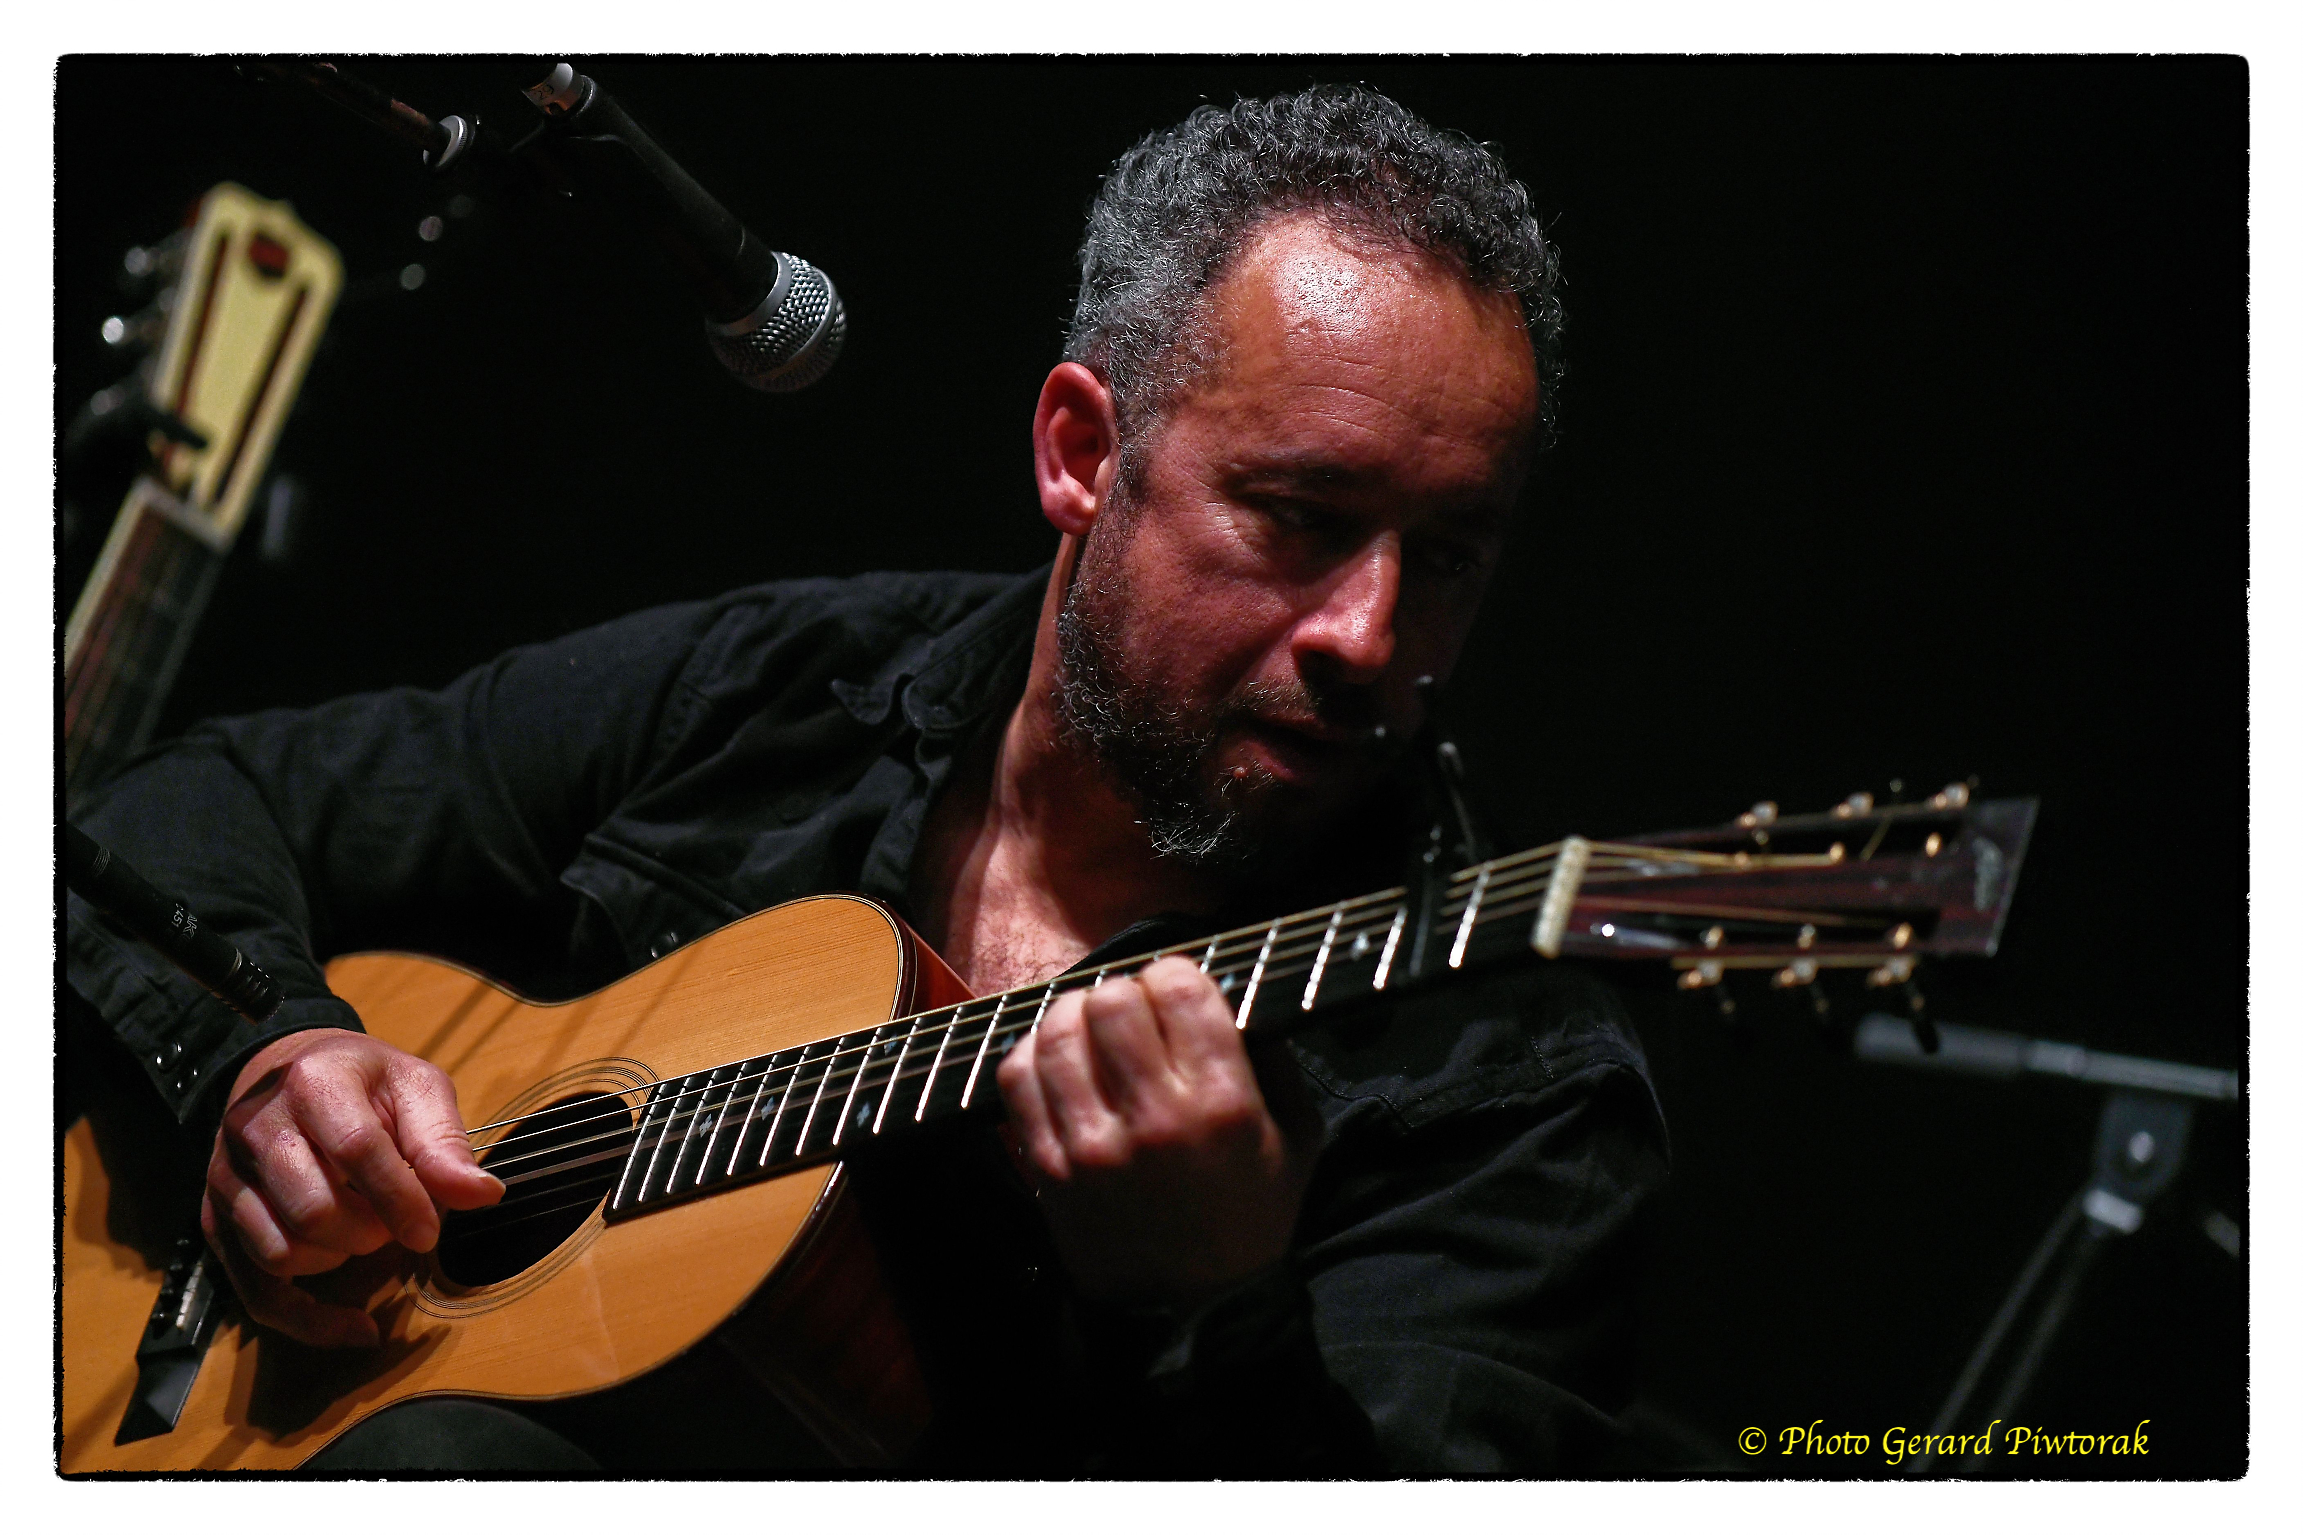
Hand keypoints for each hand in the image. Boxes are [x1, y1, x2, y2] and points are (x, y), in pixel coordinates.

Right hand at [201, 1028, 501, 1347]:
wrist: (288, 1069)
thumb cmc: (364, 1082)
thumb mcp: (415, 1088)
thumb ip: (444, 1142)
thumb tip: (484, 1195)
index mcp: (314, 1083)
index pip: (355, 1149)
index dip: (400, 1198)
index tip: (430, 1232)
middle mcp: (255, 1128)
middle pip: (312, 1210)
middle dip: (369, 1232)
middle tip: (397, 1221)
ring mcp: (227, 1177)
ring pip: (280, 1252)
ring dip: (338, 1259)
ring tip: (364, 1230)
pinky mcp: (215, 1218)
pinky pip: (255, 1291)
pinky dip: (309, 1319)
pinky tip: (357, 1326)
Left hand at [997, 956, 1322, 1307]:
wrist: (1194, 1314)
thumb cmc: (1251, 1218)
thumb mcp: (1297, 1140)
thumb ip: (1276, 1063)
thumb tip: (1235, 997)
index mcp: (1222, 1105)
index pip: (1178, 988)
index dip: (1175, 972)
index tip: (1178, 989)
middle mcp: (1154, 1120)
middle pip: (1109, 1000)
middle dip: (1123, 992)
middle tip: (1134, 1013)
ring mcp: (1093, 1146)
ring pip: (1056, 1032)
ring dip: (1073, 1018)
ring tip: (1091, 1031)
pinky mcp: (1049, 1169)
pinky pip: (1018, 1078)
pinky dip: (1033, 1055)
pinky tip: (1058, 1063)